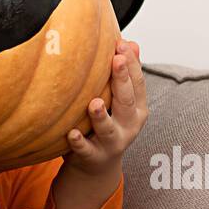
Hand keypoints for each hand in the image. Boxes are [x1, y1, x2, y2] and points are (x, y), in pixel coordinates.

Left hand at [52, 40, 147, 208]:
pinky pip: (85, 150)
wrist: (97, 166)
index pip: (138, 84)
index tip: (122, 44)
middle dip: (122, 81)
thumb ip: (126, 76)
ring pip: (108, 129)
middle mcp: (129, 126)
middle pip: (127, 102)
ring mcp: (112, 143)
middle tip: (116, 60)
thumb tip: (131, 43)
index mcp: (137, 109)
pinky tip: (71, 132)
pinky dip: (79, 142)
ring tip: (93, 103)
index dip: (131, 64)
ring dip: (101, 116)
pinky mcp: (93, 157)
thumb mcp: (120, 101)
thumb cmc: (109, 124)